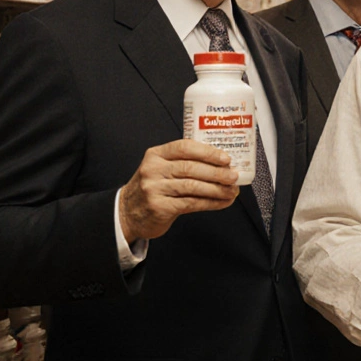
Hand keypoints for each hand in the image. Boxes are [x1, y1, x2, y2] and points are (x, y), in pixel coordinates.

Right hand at [119, 140, 240, 242]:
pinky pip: (191, 203)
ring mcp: (155, 189)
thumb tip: (222, 166)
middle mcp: (153, 170)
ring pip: (193, 186)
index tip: (226, 158)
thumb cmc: (152, 188)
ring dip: (217, 189)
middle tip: (234, 176)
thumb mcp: (160, 169)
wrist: (127, 213)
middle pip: (191, 168)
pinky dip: (210, 203)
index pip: (184, 147)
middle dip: (217, 172)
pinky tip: (221, 202)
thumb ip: (184, 163)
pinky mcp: (159, 207)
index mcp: (156, 155)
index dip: (208, 152)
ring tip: (231, 191)